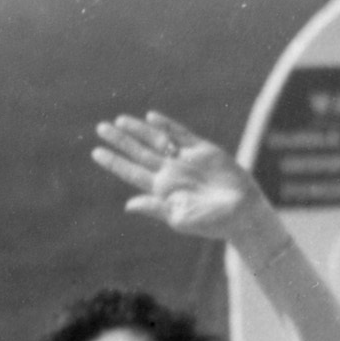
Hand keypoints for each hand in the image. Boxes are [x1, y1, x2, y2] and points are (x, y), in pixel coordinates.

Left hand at [90, 110, 271, 241]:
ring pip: (157, 139)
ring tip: (119, 120)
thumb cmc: (211, 222)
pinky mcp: (203, 150)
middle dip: (120, 140)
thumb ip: (155, 208)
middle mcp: (170, 173)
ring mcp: (185, 160)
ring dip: (138, 130)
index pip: (132, 173)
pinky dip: (167, 125)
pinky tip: (151, 118)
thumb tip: (127, 205)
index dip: (114, 162)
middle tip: (100, 128)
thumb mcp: (179, 218)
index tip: (96, 152)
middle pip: (139, 152)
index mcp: (161, 190)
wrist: (242, 212)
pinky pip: (181, 134)